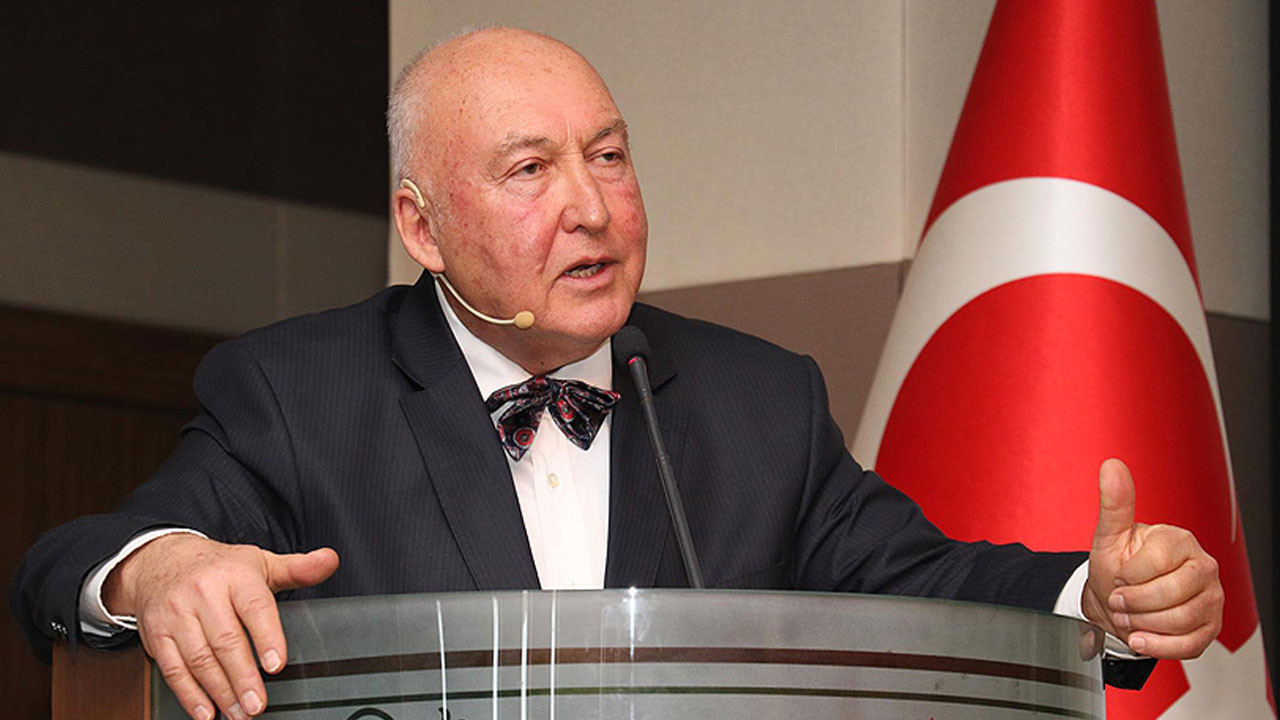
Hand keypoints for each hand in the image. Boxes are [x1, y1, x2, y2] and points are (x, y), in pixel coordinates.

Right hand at [103, 534, 338, 719]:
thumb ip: (298, 569)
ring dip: (220, 691)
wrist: (162, 561)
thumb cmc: (219, 567)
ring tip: (239, 712)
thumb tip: (329, 561)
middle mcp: (204, 594)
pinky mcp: (156, 634)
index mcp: (235, 576)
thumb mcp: (261, 563)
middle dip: (243, 677)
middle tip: (258, 704)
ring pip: (199, 658)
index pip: (255, 607)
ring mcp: (177, 614)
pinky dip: (189, 694)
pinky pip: (172, 668)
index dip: (267, 637)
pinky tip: (206, 711)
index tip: (276, 664)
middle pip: (226, 640)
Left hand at [1082, 458, 1222, 658]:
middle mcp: (1203, 567)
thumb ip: (1114, 503)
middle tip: (1119, 600)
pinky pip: (1189, 645)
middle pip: (1171, 594)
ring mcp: (1211, 598)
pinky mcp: (1210, 627)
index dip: (1127, 575)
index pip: (1155, 562)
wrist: (1120, 602)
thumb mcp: (1110, 537)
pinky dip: (1157, 646)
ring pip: (1180, 621)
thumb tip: (1111, 465)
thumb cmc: (1118, 567)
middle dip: (1134, 603)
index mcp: (1180, 540)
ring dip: (1142, 624)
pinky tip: (1140, 638)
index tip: (1117, 575)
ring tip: (1129, 617)